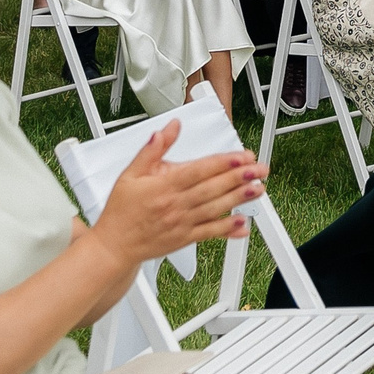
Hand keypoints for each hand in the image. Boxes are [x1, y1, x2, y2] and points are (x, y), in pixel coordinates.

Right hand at [92, 122, 266, 259]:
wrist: (113, 246)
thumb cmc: (121, 211)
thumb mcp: (130, 173)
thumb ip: (152, 149)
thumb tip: (170, 127)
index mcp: (164, 186)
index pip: (199, 171)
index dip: (223, 163)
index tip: (241, 156)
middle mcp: (176, 205)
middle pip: (213, 188)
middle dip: (239, 178)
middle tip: (259, 169)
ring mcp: (182, 223)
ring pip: (215, 209)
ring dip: (239, 198)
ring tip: (258, 189)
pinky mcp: (184, 239)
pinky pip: (209, 234)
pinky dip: (228, 229)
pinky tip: (243, 223)